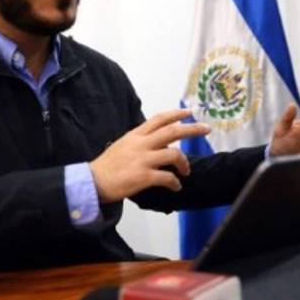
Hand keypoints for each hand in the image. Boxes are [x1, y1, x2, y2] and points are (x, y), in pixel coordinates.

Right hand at [89, 109, 210, 203]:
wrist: (93, 182)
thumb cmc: (107, 166)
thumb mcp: (122, 145)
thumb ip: (140, 142)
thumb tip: (158, 142)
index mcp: (135, 135)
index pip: (159, 119)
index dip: (176, 114)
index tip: (190, 113)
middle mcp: (141, 144)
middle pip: (172, 131)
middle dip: (192, 129)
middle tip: (206, 129)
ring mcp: (143, 160)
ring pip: (174, 154)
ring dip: (185, 162)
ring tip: (186, 171)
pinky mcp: (144, 176)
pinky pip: (167, 177)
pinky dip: (175, 182)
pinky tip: (176, 187)